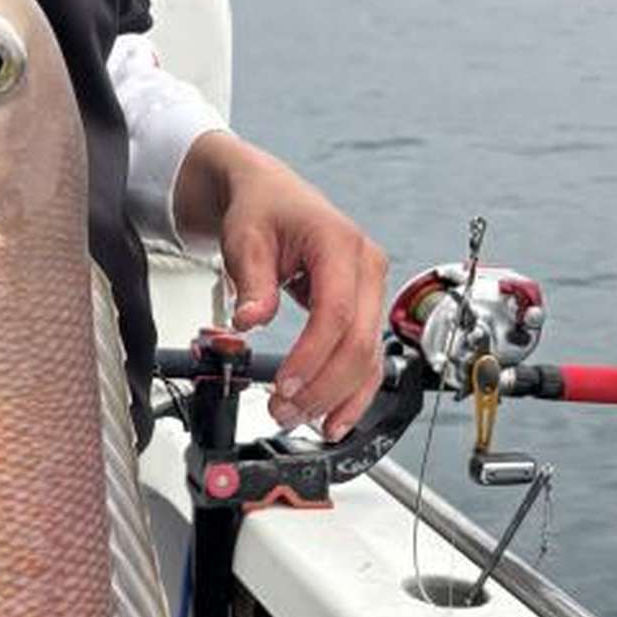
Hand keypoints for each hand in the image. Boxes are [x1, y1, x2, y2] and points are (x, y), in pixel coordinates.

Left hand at [180, 131, 389, 437]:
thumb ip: (252, 281)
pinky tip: (334, 418)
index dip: (313, 357)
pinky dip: (353, 391)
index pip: (336, 313)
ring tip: (304, 421)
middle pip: (359, 342)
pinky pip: (368, 357)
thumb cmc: (262, 209)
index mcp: (341, 244)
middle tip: (285, 411)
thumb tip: (251, 320)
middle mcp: (367, 268)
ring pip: (369, 357)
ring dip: (338, 396)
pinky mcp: (364, 309)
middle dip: (323, 386)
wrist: (271, 195)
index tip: (285, 386)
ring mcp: (371, 290)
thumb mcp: (245, 238)